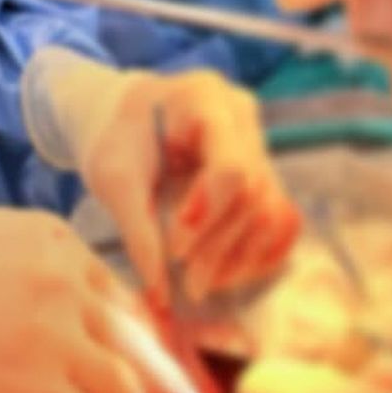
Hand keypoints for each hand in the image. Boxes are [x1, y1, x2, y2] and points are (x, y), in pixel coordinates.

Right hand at [0, 203, 175, 392]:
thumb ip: (42, 263)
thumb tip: (69, 304)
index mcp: (59, 240)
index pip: (121, 294)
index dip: (143, 335)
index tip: (151, 359)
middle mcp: (68, 280)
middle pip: (134, 340)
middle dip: (160, 381)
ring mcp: (54, 330)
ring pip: (122, 384)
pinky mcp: (32, 378)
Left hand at [23, 49, 299, 306]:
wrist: (120, 121)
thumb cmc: (112, 137)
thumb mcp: (113, 178)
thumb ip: (137, 230)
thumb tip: (160, 295)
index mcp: (203, 97)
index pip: (231, 164)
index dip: (209, 213)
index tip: (175, 248)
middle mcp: (240, 116)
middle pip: (253, 192)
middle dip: (219, 244)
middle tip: (187, 284)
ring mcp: (257, 143)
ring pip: (272, 210)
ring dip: (240, 257)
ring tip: (201, 284)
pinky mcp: (263, 173)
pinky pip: (279, 220)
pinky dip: (256, 253)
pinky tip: (223, 274)